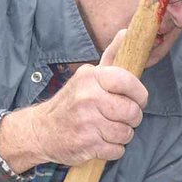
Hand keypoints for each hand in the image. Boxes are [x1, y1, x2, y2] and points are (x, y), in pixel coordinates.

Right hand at [0, 31, 147, 170]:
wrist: (42, 130)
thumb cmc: (73, 101)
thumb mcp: (89, 76)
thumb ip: (111, 55)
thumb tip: (127, 31)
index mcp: (90, 77)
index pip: (128, 82)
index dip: (139, 94)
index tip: (137, 99)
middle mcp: (88, 98)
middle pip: (132, 112)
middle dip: (132, 118)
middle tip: (122, 118)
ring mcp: (87, 123)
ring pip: (126, 133)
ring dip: (122, 135)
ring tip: (109, 129)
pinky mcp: (86, 144)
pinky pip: (117, 150)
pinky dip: (113, 149)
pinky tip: (101, 141)